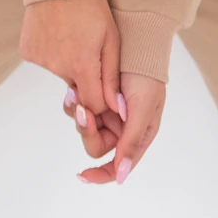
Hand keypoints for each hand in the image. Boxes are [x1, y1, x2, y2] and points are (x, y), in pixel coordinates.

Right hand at [18, 0, 121, 117]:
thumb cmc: (91, 5)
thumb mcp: (111, 38)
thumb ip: (112, 76)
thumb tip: (116, 109)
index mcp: (82, 65)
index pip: (93, 105)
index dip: (102, 100)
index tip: (105, 86)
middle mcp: (58, 66)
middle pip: (76, 88)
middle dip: (85, 76)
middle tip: (89, 47)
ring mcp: (40, 59)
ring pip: (60, 73)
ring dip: (68, 62)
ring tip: (73, 34)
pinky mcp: (27, 51)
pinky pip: (44, 60)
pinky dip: (52, 52)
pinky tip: (57, 31)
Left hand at [64, 70, 165, 184]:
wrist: (136, 39)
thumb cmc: (145, 76)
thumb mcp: (142, 108)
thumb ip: (131, 141)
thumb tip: (122, 177)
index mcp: (137, 135)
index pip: (118, 165)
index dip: (101, 174)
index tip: (83, 175)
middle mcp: (121, 127)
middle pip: (96, 144)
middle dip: (88, 130)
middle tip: (85, 110)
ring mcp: (106, 111)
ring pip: (85, 126)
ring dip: (79, 113)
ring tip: (75, 93)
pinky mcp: (93, 96)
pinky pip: (78, 108)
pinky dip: (74, 101)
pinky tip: (73, 89)